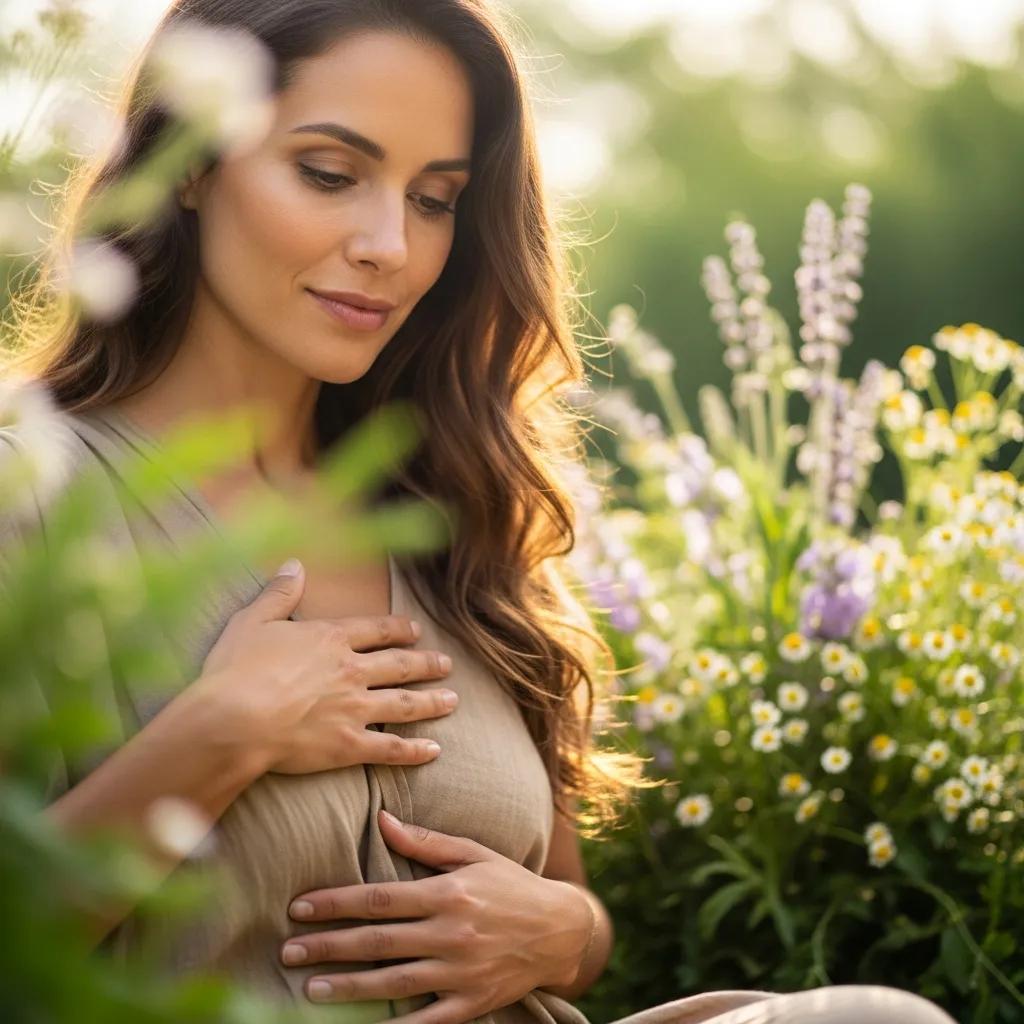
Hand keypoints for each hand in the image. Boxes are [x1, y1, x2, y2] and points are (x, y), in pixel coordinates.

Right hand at [192, 559, 457, 773]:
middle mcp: (351, 671)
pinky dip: (415, 750)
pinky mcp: (349, 745)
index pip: (376, 630)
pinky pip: (391, 748)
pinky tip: (434, 751)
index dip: (399, 629)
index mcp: (331, 639)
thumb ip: (278, 593)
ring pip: (405, 703)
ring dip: (432, 701)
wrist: (233, 719)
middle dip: (427, 664)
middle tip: (447, 664)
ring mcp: (355, 709)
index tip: (416, 630)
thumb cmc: (236, 669)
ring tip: (453, 700)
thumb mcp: (252, 620)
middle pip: (400, 664)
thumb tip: (295, 564)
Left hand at [279, 809, 592, 1022]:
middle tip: (288, 952)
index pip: (380, 898)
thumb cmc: (511, 884)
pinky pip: (426, 1021)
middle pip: (378, 942)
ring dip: (348, 987)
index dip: (336, 903)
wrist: (560, 929)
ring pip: (393, 982)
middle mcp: (451, 932)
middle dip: (328, 947)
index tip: (298, 907)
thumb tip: (381, 820)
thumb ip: (426, 841)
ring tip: (310, 989)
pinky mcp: (471, 1003)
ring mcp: (461, 971)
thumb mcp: (474, 853)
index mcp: (448, 892)